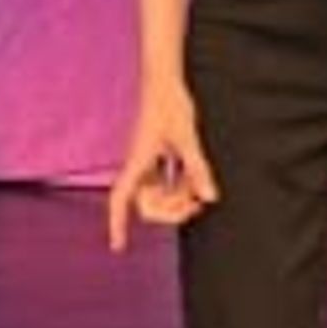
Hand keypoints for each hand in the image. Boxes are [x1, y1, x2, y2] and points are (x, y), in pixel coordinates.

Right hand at [106, 85, 218, 248]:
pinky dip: (182, 185)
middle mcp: (139, 165)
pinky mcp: (158, 155)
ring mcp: (148, 161)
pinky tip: (195, 180)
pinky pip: (167, 181)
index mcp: (138, 162)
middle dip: (168, 211)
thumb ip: (197, 169)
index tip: (118, 247)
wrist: (164, 80)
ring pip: (159, 194)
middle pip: (145, 204)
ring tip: (200, 190)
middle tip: (194, 205)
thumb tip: (209, 199)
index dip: (117, 224)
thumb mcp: (187, 138)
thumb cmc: (170, 104)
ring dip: (178, 198)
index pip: (121, 199)